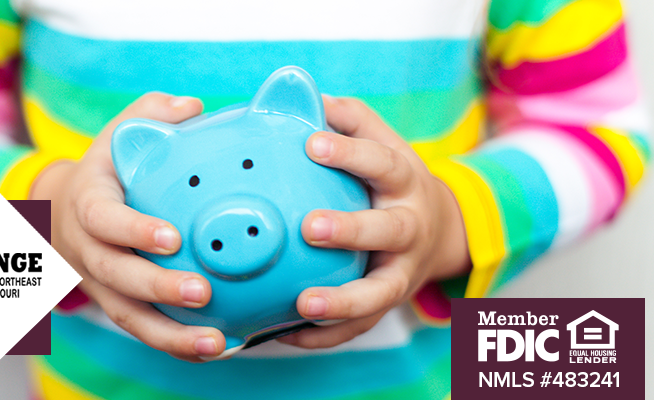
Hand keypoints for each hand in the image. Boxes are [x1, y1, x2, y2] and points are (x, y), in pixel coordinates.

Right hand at [30, 93, 225, 361]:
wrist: (64, 211)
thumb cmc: (106, 169)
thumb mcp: (120, 134)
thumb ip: (153, 114)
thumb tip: (194, 108)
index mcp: (89, 204)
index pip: (102, 220)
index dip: (132, 231)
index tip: (170, 238)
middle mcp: (88, 250)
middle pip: (116, 276)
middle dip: (157, 288)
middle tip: (201, 292)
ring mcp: (100, 284)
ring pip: (128, 316)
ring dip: (170, 334)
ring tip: (215, 343)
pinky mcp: (118, 306)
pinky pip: (144, 330)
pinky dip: (176, 344)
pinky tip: (218, 348)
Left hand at [278, 96, 470, 348]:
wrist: (441, 228)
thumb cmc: (391, 180)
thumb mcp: (381, 141)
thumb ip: (347, 119)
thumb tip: (302, 97)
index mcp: (403, 180)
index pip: (381, 162)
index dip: (349, 153)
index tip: (311, 144)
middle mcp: (409, 225)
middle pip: (389, 230)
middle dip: (352, 229)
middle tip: (310, 227)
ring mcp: (402, 269)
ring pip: (381, 292)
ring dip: (344, 301)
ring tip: (304, 303)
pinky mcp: (388, 302)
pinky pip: (361, 326)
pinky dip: (327, 334)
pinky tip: (287, 333)